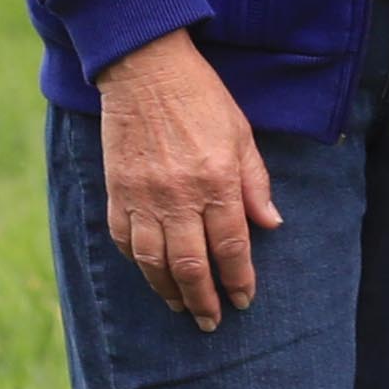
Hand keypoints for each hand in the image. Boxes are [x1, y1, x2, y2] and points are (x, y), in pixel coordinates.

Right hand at [95, 30, 277, 328]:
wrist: (144, 67)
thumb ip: (255, 182)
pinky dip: (137, 262)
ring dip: (168, 290)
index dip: (239, 279)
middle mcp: (178, 196)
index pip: (231, 246)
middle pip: (190, 264)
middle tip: (211, 322)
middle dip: (203, 299)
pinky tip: (150, 272)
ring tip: (182, 307)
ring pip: (153, 261)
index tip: (243, 300)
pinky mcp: (117, 191)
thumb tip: (271, 224)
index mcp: (216, 180)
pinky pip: (124, 240)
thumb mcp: (241, 133)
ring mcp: (143, 196)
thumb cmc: (200, 97)